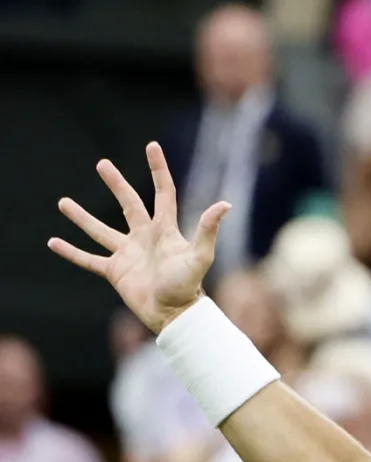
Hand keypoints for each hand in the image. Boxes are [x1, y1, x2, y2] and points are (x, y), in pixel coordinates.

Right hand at [48, 143, 226, 333]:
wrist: (174, 315)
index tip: (152, 146)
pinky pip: (88, 259)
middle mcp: (145, 237)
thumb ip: (208, 230)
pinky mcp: (115, 272)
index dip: (158, 169)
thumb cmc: (189, 287)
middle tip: (102, 164)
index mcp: (165, 230)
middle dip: (116, 183)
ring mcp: (128, 254)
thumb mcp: (200, 256)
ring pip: (100, 230)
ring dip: (82, 217)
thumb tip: (225, 204)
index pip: (163, 192)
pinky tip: (54, 243)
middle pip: (128, 203)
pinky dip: (71, 252)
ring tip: (63, 202)